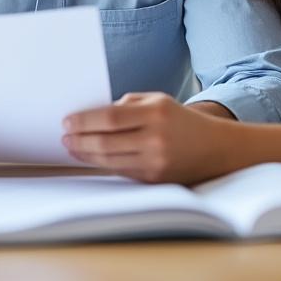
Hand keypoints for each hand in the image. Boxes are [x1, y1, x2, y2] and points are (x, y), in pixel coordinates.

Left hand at [62, 92, 231, 183]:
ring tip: (72, 147)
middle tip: (64, 136)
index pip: (110, 118)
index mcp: (156, 113)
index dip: (84, 121)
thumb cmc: (180, 120)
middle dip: (80, 139)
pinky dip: (102, 164)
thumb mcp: (158, 101)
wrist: (215, 148)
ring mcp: (155, 162)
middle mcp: (156, 139)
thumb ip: (127, 105)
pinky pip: (120, 171)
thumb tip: (92, 116)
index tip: (67, 121)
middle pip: (106, 142)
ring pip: (109, 160)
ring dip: (85, 154)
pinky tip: (91, 157)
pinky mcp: (154, 179)